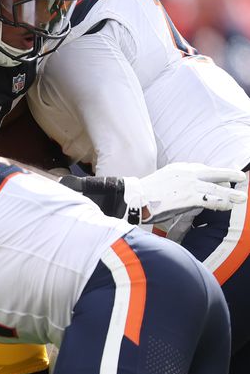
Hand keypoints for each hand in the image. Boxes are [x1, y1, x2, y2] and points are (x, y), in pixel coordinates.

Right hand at [123, 163, 247, 225]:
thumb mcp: (164, 180)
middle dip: (230, 175)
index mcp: (180, 168)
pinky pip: (210, 200)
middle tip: (241, 178)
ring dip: (231, 194)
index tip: (223, 179)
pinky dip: (221, 203)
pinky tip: (228, 206)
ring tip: (242, 197)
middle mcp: (187, 173)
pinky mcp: (188, 197)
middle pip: (215, 173)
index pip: (203, 169)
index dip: (215, 174)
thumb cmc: (146, 194)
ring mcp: (189, 184)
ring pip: (216, 188)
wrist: (134, 198)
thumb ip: (178, 182)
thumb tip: (187, 192)